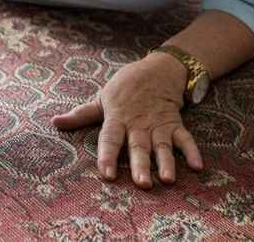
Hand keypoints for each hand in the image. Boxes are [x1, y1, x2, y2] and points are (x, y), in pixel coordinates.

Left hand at [52, 53, 203, 187]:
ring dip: (166, 163)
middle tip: (142, 185)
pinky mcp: (175, 124)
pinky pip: (185, 138)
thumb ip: (81, 115)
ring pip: (162, 146)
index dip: (108, 156)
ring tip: (168, 179)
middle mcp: (139, 124)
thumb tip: (54, 122)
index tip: (106, 175)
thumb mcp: (102, 98)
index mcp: (118, 118)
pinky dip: (193, 151)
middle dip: (140, 166)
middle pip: (139, 147)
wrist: (159, 68)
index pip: (110, 139)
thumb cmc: (126, 86)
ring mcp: (159, 125)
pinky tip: (198, 167)